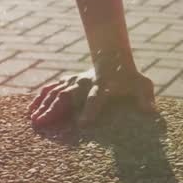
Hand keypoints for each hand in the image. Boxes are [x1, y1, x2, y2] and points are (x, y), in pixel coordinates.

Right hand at [28, 67, 156, 126]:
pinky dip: (40, 99)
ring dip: (43, 106)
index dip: (90, 110)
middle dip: (54, 110)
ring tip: (33, 120)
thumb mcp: (142, 85)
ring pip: (56, 92)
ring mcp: (75, 81)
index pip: (96, 98)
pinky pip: (51, 89)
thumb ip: (146, 98)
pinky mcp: (68, 81)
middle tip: (42, 124)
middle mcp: (85, 82)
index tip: (83, 124)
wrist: (114, 58)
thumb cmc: (129, 78)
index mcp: (103, 86)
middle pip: (68, 96)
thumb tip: (152, 111)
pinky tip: (31, 110)